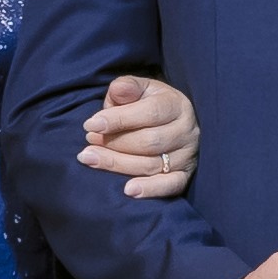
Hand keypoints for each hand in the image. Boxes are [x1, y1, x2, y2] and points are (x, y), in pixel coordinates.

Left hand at [75, 70, 199, 198]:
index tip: (90, 124)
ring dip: (118, 164)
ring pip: (152, 164)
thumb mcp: (139, 90)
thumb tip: (117, 90)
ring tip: (90, 159)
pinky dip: (150, 189)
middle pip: (149, 142)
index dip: (118, 119)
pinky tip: (128, 191)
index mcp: (176, 104)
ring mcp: (188, 155)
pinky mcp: (185, 175)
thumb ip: (127, 87)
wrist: (172, 122)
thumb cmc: (149, 104)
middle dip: (114, 143)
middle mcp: (187, 130)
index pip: (149, 113)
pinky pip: (170, 185)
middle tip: (89, 141)